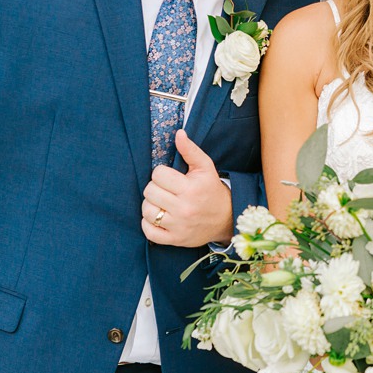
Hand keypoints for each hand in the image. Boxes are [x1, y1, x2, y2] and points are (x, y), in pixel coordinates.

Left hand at [142, 131, 233, 247]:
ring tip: (160, 201)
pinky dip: (148, 223)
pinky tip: (158, 216)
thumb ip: (190, 150)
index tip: (169, 176)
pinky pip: (149, 232)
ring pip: (147, 211)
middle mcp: (184, 208)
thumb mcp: (205, 167)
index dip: (161, 173)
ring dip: (150, 204)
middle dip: (155, 187)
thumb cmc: (211, 189)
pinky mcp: (174, 240)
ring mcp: (178, 226)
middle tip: (164, 189)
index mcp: (190, 188)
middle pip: (150, 191)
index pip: (158, 174)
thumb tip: (178, 133)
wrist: (225, 218)